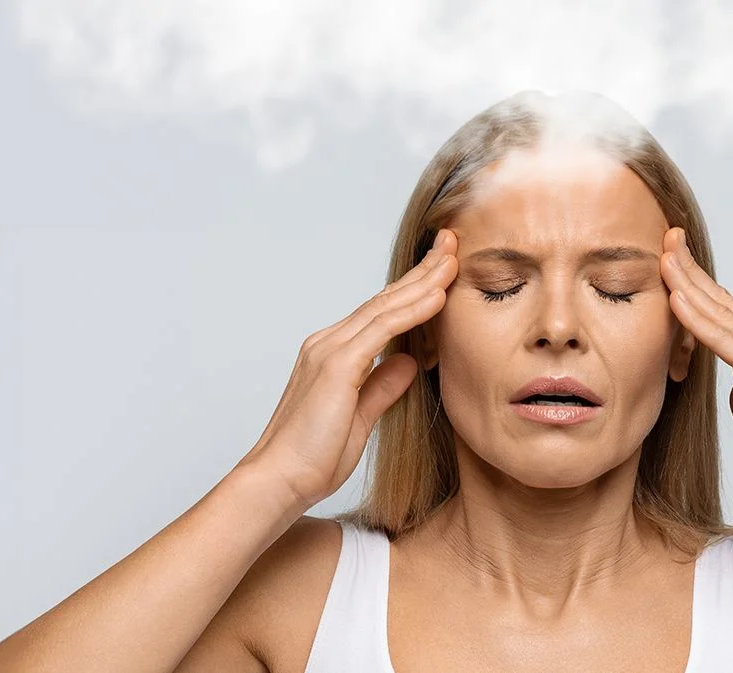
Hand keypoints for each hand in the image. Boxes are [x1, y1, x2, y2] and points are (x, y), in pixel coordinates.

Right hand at [234, 229, 459, 508]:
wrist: (279, 481)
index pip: (382, 312)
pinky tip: (437, 295)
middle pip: (385, 299)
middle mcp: (328, 343)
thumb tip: (409, 362)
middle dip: (422, 270)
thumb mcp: (360, 418)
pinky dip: (412, 311)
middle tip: (452, 243)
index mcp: (333, 354)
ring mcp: (329, 351)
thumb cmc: (312, 459)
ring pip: (385, 306)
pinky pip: (382, 330)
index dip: (414, 288)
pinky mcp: (336, 367)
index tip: (443, 269)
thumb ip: (383, 387)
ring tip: (453, 259)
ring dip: (423, 281)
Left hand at [659, 227, 732, 512]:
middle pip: (724, 302)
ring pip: (721, 314)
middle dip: (692, 270)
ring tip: (662, 258)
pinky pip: (724, 340)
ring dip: (689, 284)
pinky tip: (676, 299)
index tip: (671, 264)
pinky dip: (697, 319)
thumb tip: (732, 387)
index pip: (727, 314)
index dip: (699, 287)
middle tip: (665, 239)